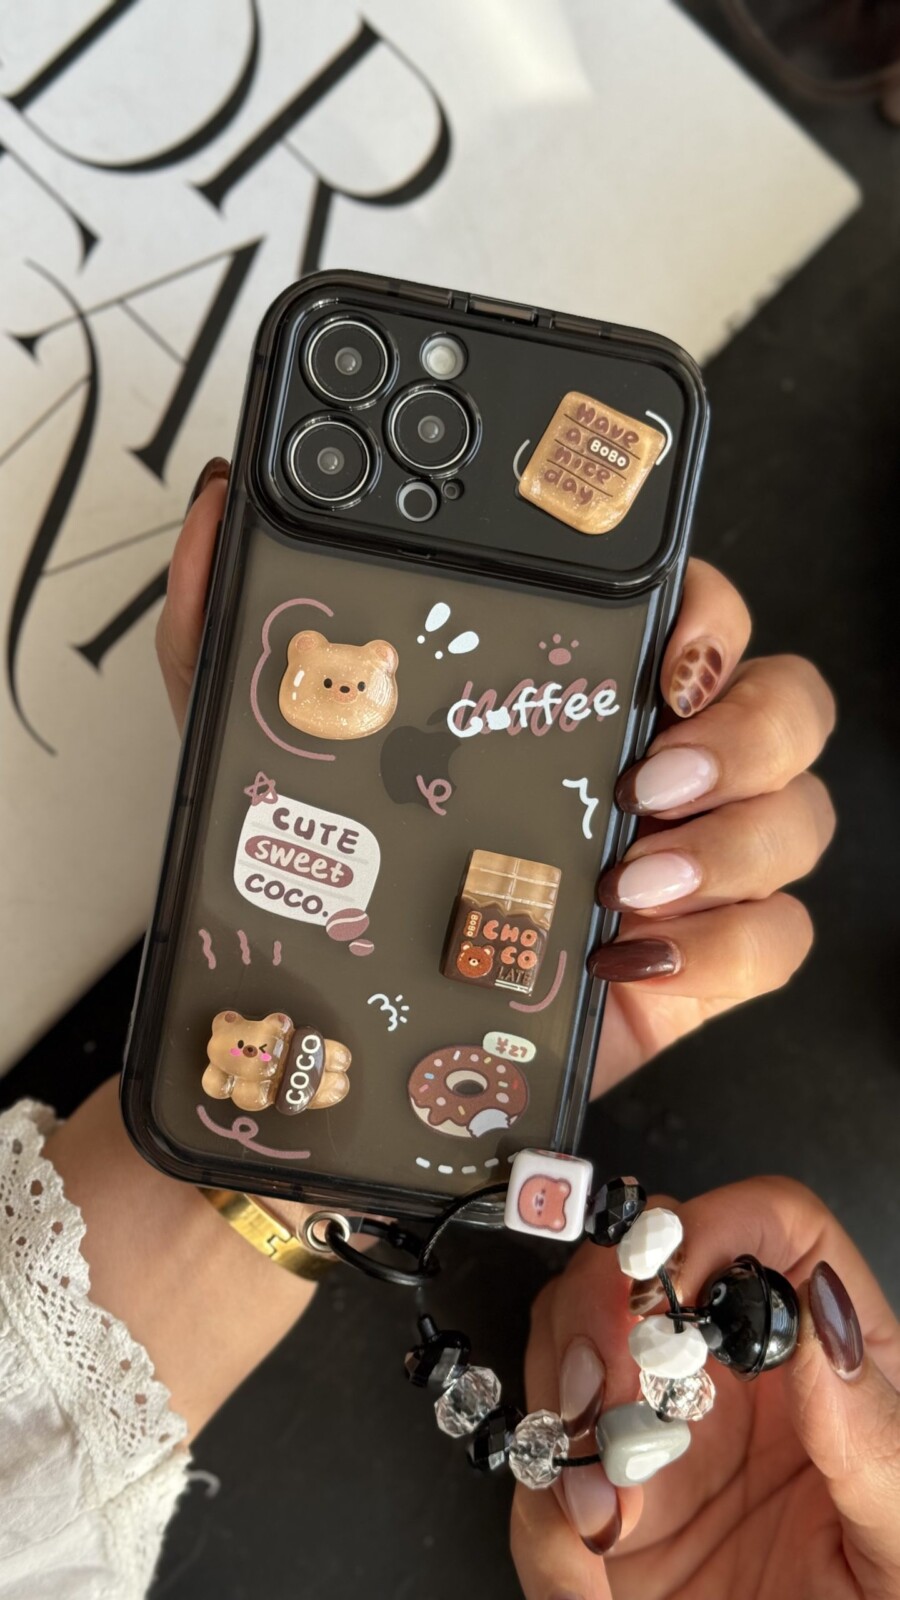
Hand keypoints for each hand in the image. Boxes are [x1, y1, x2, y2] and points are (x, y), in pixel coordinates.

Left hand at [156, 465, 835, 1091]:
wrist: (353, 1035)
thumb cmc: (340, 877)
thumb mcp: (269, 743)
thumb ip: (238, 621)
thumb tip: (225, 502)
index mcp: (583, 699)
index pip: (698, 614)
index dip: (711, 615)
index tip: (663, 646)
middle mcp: (655, 767)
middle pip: (785, 702)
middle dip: (746, 729)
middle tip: (645, 776)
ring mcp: (685, 865)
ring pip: (799, 816)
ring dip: (738, 841)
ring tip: (626, 879)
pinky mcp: (694, 963)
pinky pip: (777, 938)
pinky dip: (726, 944)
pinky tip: (629, 956)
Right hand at [511, 1178, 899, 1599]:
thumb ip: (876, 1438)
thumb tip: (822, 1320)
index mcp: (823, 1371)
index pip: (771, 1232)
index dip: (720, 1223)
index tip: (679, 1273)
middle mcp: (734, 1396)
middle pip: (642, 1273)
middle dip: (605, 1312)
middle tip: (614, 1385)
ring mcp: (662, 1458)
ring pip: (570, 1359)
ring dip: (564, 1408)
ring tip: (610, 1495)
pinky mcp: (609, 1538)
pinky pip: (542, 1495)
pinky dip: (547, 1522)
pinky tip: (593, 1563)